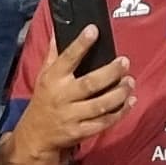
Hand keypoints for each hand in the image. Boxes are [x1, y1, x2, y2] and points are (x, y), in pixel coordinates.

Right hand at [20, 24, 135, 155]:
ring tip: (130, 82)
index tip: (94, 30)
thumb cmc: (44, 99)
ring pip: (100, 105)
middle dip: (110, 73)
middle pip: (90, 84)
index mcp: (53, 79)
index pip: (67, 58)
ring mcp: (71, 116)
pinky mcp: (80, 132)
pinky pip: (104, 123)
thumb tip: (59, 29)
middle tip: (125, 62)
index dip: (81, 44)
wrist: (36, 135)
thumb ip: (53, 53)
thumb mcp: (44, 74)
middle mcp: (62, 96)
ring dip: (119, 94)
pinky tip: (130, 102)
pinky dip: (120, 112)